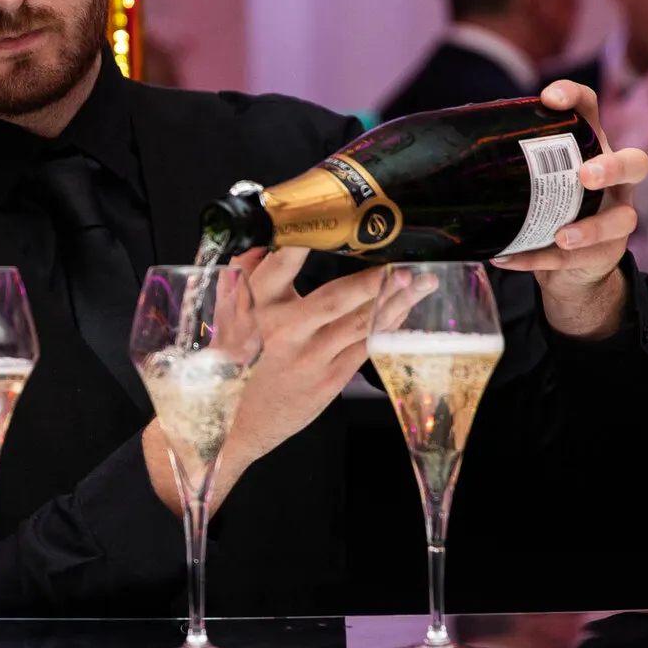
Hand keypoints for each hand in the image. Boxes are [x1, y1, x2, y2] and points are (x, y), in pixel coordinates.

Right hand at [143, 247, 385, 514]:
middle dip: (376, 279)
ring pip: (359, 324)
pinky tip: (402, 312)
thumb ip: (246, 271)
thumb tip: (268, 236)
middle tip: (405, 264)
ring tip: (419, 283)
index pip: (282, 263)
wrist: (227, 426)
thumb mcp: (227, 313)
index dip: (308, 240)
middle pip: (338, 297)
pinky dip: (385, 328)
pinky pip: (364, 348)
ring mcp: (309, 357)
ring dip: (394, 302)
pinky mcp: (327, 381)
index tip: (338, 221)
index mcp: (254, 307)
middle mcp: (283, 330)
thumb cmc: (230, 364)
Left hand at [491, 79, 647, 339]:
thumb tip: (446, 146)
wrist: (569, 266)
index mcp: (591, 148)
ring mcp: (617, 217)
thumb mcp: (533, 179)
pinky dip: (539, 260)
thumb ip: (508, 163)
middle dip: (612, 167)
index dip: (576, 97)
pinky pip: (576, 258)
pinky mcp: (607, 252)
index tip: (550, 98)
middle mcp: (614, 181)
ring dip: (588, 229)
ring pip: (620, 220)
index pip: (591, 110)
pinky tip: (509, 259)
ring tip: (560, 236)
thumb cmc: (547, 207)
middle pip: (635, 163)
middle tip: (586, 175)